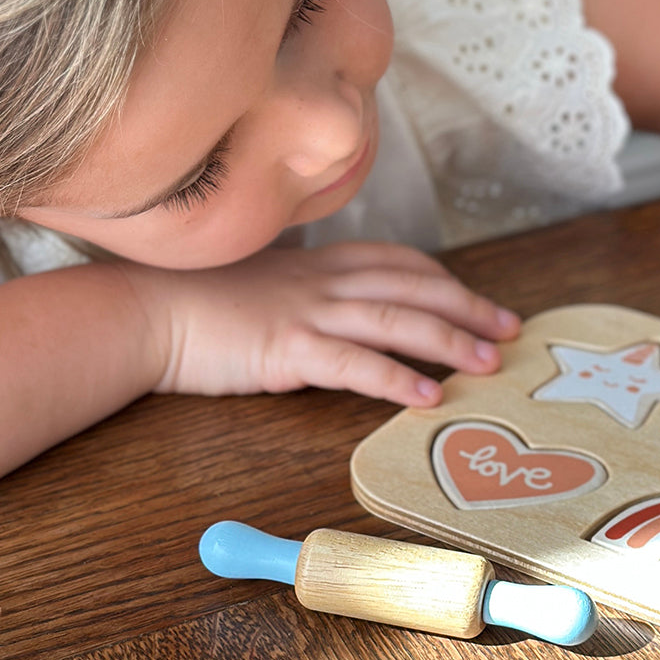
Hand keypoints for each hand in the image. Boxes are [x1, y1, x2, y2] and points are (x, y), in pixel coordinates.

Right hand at [120, 241, 519, 404]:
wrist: (149, 310)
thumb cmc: (203, 300)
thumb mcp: (270, 283)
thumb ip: (313, 288)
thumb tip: (346, 308)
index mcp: (322, 262)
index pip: (403, 262)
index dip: (448, 281)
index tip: (481, 303)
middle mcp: (324, 280)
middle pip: (415, 286)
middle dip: (469, 308)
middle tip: (510, 331)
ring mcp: (308, 312)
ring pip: (397, 319)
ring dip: (449, 341)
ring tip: (489, 364)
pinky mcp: (287, 348)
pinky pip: (354, 363)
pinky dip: (395, 378)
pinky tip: (426, 397)